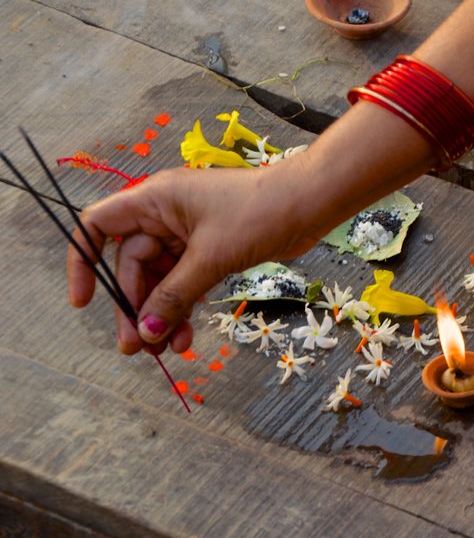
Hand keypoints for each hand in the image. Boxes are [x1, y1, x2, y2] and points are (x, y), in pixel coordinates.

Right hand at [68, 164, 320, 354]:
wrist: (311, 203)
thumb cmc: (260, 213)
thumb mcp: (210, 258)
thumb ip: (174, 296)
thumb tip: (145, 332)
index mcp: (154, 200)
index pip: (98, 227)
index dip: (83, 262)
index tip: (83, 302)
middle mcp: (165, 214)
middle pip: (131, 265)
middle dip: (134, 307)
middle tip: (137, 348)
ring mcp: (189, 232)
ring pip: (161, 279)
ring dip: (161, 314)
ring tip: (166, 352)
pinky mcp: (212, 249)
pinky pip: (186, 282)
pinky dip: (184, 308)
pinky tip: (186, 337)